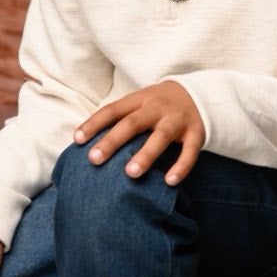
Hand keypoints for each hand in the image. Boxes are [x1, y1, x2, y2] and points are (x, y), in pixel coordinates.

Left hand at [74, 81, 203, 183]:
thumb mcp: (139, 103)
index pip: (113, 110)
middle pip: (132, 123)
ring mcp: (177, 120)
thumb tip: (84, 140)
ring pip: (161, 137)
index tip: (77, 140)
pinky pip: (190, 151)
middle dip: (112, 141)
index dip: (94, 124)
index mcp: (139, 99)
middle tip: (94, 159)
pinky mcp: (196, 133)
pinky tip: (169, 182)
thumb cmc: (158, 106)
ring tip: (130, 174)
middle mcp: (157, 108)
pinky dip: (181, 167)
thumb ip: (119, 118)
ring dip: (145, 155)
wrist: (199, 94)